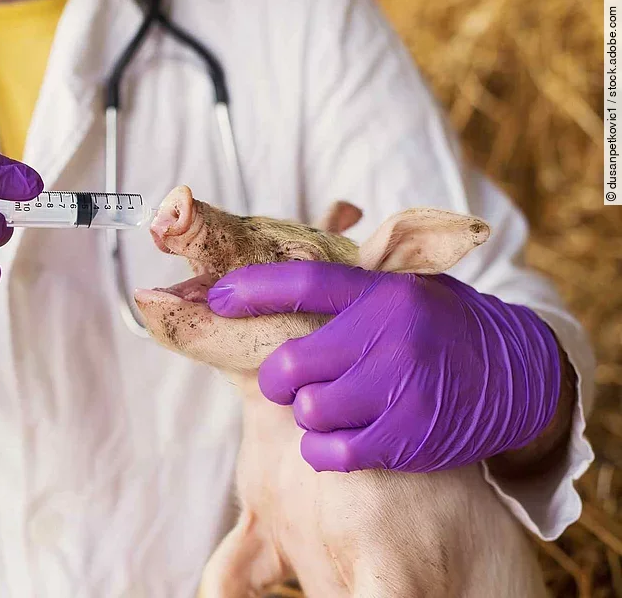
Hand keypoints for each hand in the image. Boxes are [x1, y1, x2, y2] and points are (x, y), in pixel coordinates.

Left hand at [207, 261, 562, 472]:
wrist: (518, 375)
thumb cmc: (441, 328)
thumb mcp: (405, 289)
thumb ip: (350, 288)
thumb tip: (271, 279)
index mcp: (383, 294)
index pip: (304, 284)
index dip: (252, 290)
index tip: (214, 298)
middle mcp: (389, 338)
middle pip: (289, 364)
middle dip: (278, 378)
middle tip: (293, 380)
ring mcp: (398, 390)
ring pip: (307, 411)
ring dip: (309, 413)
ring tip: (335, 405)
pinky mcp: (406, 438)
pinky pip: (329, 452)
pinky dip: (323, 449)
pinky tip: (343, 437)